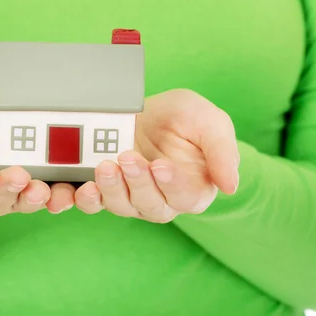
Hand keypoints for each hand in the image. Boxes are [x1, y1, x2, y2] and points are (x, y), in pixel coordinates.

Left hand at [74, 89, 239, 222]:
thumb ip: (223, 151)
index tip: (161, 165)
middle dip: (138, 183)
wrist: (147, 109)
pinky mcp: (106, 190)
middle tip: (129, 157)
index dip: (173, 185)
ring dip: (112, 189)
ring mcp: (132, 197)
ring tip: (106, 165)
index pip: (186, 198)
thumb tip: (231, 186)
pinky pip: (95, 204)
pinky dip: (87, 200)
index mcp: (194, 189)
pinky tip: (83, 188)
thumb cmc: (183, 117)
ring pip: (122, 206)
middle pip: (152, 206)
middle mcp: (163, 200)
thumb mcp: (209, 122)